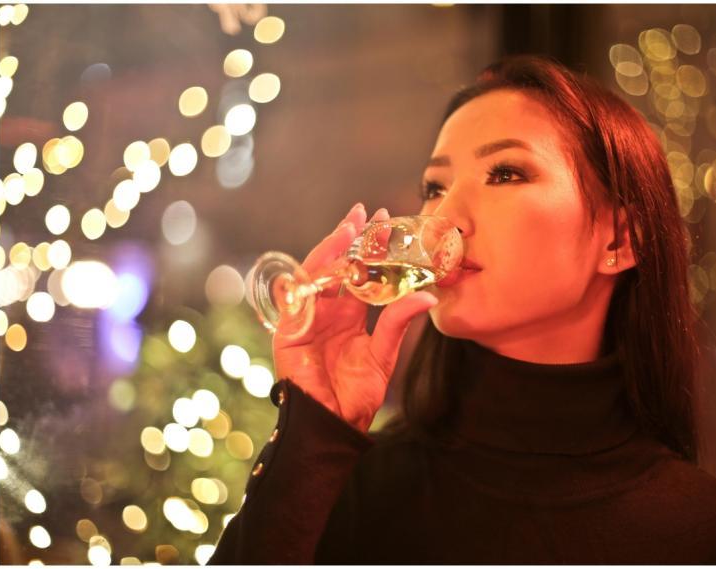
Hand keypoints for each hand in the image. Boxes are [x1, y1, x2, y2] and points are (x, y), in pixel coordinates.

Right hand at [272, 203, 437, 431]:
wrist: (335, 424)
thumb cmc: (357, 394)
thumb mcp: (384, 353)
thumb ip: (398, 322)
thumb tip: (428, 296)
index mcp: (348, 314)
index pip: (357, 272)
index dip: (368, 246)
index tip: (383, 218)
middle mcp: (326, 311)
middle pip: (334, 266)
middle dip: (348, 238)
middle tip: (365, 213)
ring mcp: (306, 319)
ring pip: (315, 275)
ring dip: (330, 250)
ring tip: (348, 229)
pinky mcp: (288, 332)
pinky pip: (297, 300)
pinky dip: (309, 281)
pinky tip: (325, 262)